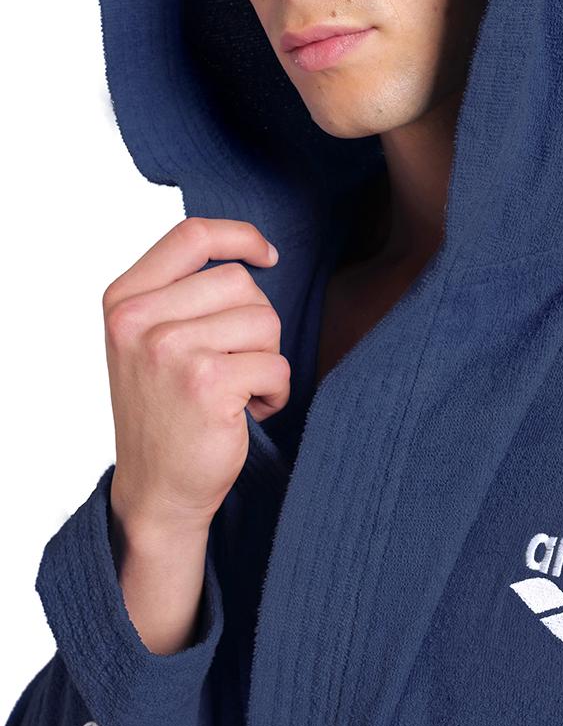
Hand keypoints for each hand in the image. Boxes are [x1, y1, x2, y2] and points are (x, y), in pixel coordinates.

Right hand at [103, 216, 288, 535]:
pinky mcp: (206, 383)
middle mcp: (139, 320)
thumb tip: (247, 256)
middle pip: (239, 282)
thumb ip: (179, 296)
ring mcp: (170, 350)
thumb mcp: (148, 342)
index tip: (268, 255)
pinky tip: (246, 413)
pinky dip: (275, 392)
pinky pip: (276, 366)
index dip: (239, 236)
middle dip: (256, 324)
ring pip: (264, 321)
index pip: (191, 235)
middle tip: (236, 365)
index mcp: (124, 301)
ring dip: (266, 360)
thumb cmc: (164, 413)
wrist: (156, 489)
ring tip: (238, 391)